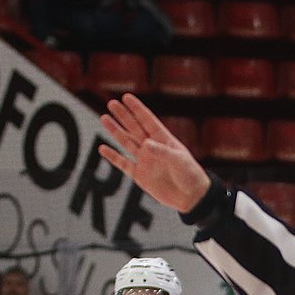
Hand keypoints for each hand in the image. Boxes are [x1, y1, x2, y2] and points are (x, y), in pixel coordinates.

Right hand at [99, 94, 211, 213]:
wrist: (191, 198)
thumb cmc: (190, 175)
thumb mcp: (179, 161)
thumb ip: (162, 152)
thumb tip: (145, 144)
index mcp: (163, 140)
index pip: (148, 121)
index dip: (137, 109)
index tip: (126, 97)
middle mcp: (152, 148)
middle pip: (134, 128)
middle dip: (123, 116)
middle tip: (111, 103)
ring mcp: (145, 161)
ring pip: (127, 142)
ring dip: (116, 131)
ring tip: (104, 118)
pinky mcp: (140, 175)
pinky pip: (123, 164)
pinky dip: (113, 157)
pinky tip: (103, 148)